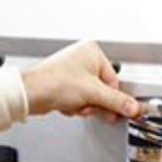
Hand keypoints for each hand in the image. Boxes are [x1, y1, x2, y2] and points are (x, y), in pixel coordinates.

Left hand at [21, 40, 141, 120]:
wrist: (28, 94)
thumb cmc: (52, 82)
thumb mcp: (92, 93)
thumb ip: (116, 101)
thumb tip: (132, 106)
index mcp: (92, 52)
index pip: (114, 81)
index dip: (112, 98)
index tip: (114, 110)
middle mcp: (83, 58)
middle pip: (103, 89)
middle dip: (94, 102)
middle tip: (87, 104)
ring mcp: (74, 71)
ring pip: (91, 96)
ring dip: (84, 105)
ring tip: (73, 102)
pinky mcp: (66, 84)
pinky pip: (80, 98)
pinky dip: (75, 105)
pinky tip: (66, 103)